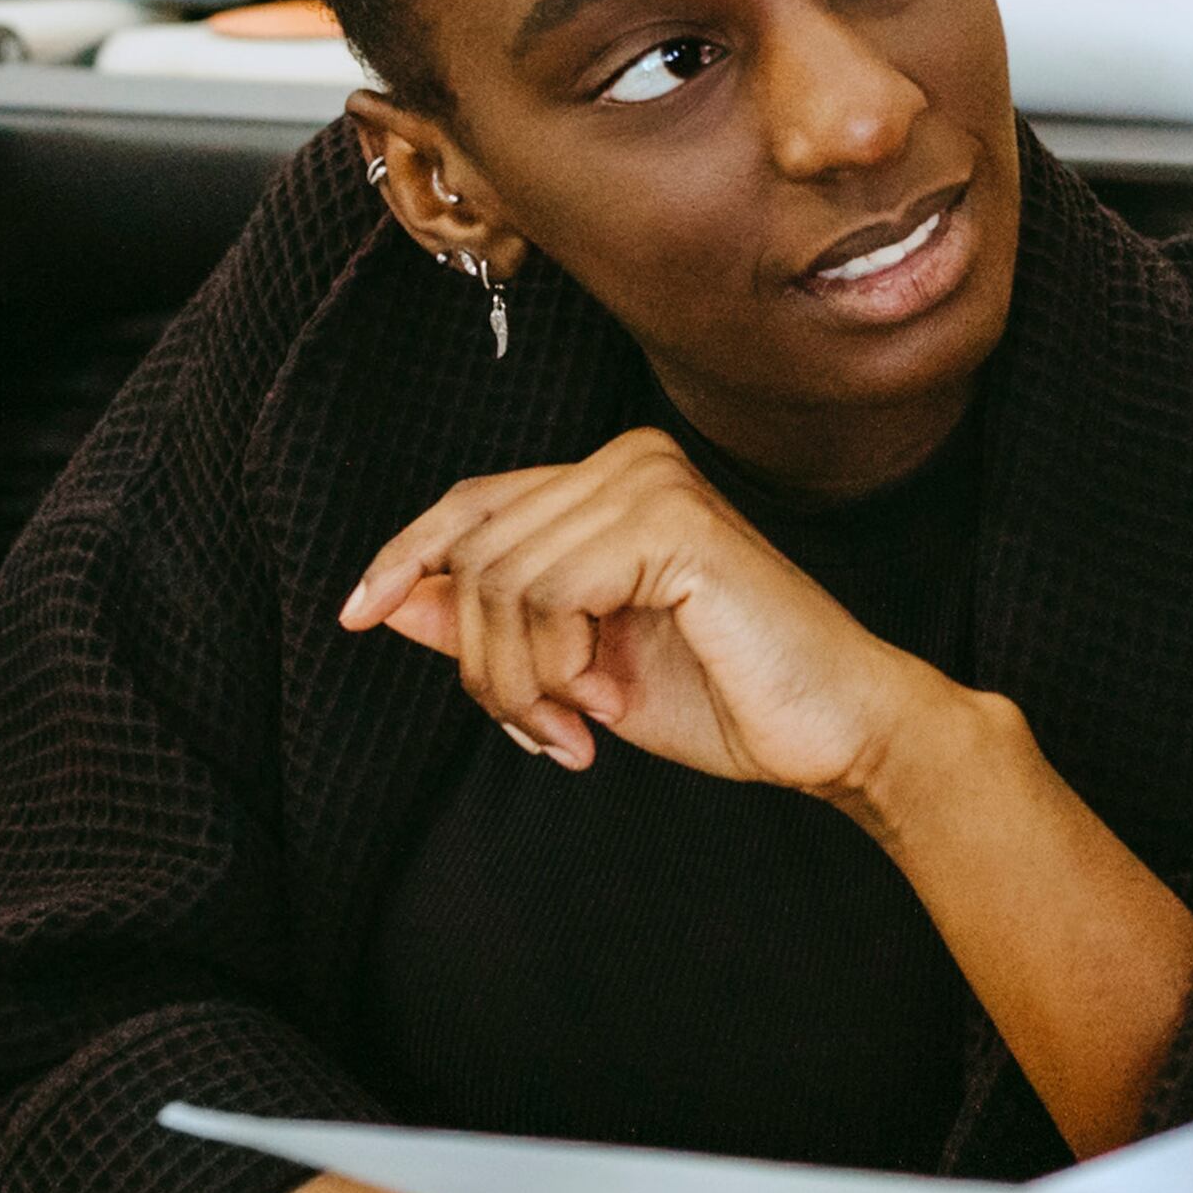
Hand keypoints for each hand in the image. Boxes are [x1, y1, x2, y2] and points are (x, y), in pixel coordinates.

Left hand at [338, 427, 952, 794]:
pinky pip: (547, 591)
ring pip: (500, 578)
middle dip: (486, 663)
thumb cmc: (728, 698)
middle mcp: (630, 461)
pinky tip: (597, 701)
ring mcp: (652, 483)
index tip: (358, 611)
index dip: (407, 554)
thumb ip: (493, 624)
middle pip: (476, 552)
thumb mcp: (577, 668)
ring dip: (518, 677)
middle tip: (544, 730)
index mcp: (614, 482)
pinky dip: (552, 665)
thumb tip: (393, 596)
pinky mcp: (671, 523)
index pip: (474, 502)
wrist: (834, 732)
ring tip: (574, 725)